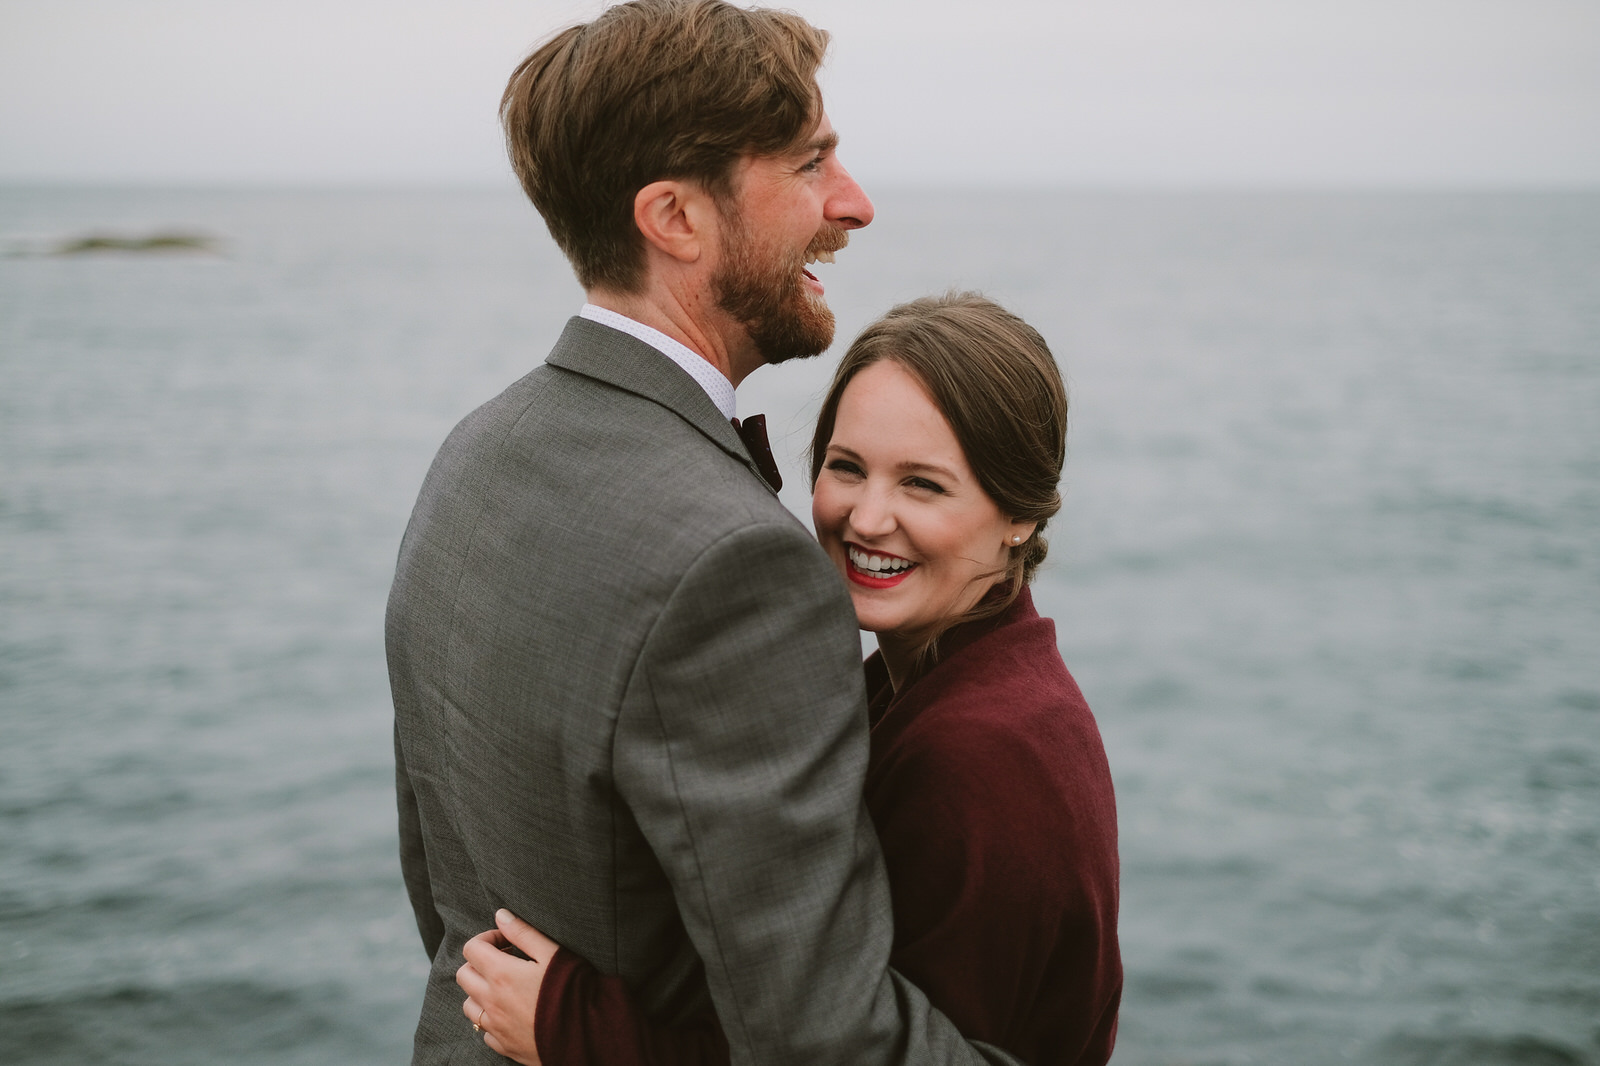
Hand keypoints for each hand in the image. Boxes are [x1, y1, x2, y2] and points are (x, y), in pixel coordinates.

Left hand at [456, 908, 561, 1065]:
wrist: (587, 1034)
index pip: (472, 948)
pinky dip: (491, 1018)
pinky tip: (511, 1013)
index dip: (488, 938)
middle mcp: (492, 1001)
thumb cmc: (572, 990)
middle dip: (480, 963)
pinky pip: (484, 1029)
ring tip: (505, 987)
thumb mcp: (552, 953)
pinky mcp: (503, 1045)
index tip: (507, 942)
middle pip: (464, 975)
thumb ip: (523, 933)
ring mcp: (495, 1026)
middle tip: (506, 961)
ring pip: (469, 1004)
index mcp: (501, 974)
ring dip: (481, 991)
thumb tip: (501, 915)